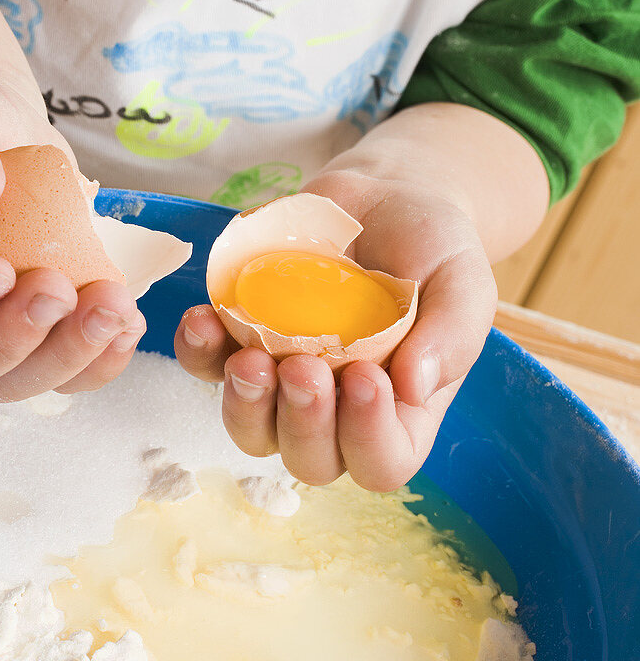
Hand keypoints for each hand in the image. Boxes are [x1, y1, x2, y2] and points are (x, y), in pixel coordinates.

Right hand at [0, 65, 145, 400]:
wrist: (10, 131)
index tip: (0, 270)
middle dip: (11, 343)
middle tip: (60, 290)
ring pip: (11, 384)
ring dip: (66, 356)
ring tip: (112, 305)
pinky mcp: (41, 332)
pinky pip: (65, 372)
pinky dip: (101, 360)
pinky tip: (129, 323)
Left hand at [174, 172, 496, 491]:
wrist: (383, 198)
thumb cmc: (432, 248)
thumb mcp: (464, 281)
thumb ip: (452, 335)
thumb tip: (414, 387)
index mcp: (401, 414)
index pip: (383, 462)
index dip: (368, 437)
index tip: (366, 377)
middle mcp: (338, 413)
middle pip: (310, 460)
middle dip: (302, 423)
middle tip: (303, 366)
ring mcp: (282, 383)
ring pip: (252, 431)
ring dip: (245, 405)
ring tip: (250, 357)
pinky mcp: (238, 343)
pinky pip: (205, 368)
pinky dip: (197, 352)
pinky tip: (203, 318)